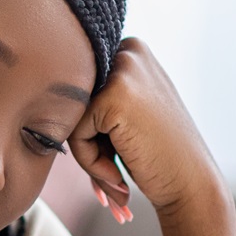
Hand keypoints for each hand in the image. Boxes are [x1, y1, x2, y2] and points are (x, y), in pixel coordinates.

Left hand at [67, 38, 226, 224]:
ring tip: (117, 175)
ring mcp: (123, 70)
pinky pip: (75, 134)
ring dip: (88, 154)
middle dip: (87, 140)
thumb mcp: (132, 109)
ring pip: (71, 117)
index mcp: (131, 48)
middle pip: (73, 99)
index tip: (114, 153)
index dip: (91, 126)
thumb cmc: (158, 155)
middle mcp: (129, 50)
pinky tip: (119, 175)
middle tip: (113, 171)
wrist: (192, 186)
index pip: (80, 86)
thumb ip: (99, 92)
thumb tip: (43, 85)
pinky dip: (90, 162)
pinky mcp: (114, 96)